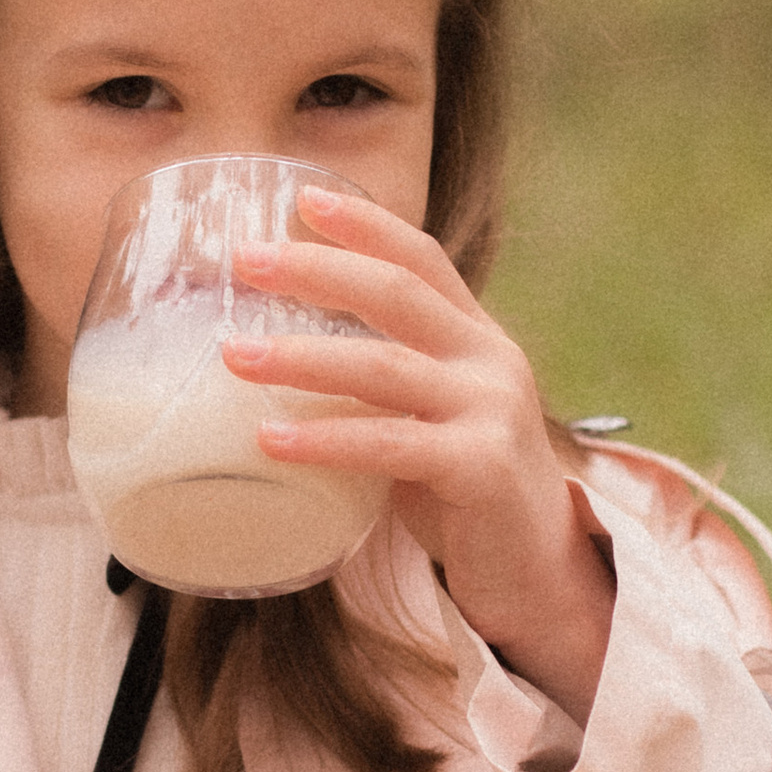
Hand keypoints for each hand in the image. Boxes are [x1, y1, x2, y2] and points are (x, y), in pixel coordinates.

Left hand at [223, 188, 613, 724]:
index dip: (365, 225)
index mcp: (476, 338)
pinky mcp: (482, 469)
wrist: (538, 573)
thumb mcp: (426, 418)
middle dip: (317, 271)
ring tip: (233, 354)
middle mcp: (490, 361)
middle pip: (398, 294)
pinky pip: (392, 444)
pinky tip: (271, 440)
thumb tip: (266, 358)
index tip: (301, 197)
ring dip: (302, 356)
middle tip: (244, 260)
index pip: (422, 258)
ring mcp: (491, 412)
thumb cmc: (462, 494)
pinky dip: (327, 438)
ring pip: (386, 366)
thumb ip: (376, 384)